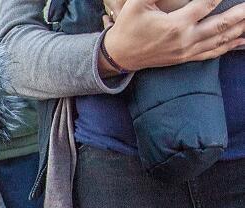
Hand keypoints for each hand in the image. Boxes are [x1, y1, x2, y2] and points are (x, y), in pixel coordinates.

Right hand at [101, 0, 244, 74]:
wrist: (120, 55)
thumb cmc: (128, 27)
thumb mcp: (137, 4)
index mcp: (175, 24)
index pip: (206, 4)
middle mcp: (186, 39)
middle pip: (222, 24)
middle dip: (241, 13)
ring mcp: (188, 50)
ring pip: (222, 39)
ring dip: (240, 28)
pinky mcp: (187, 57)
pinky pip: (214, 52)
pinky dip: (230, 46)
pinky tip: (242, 40)